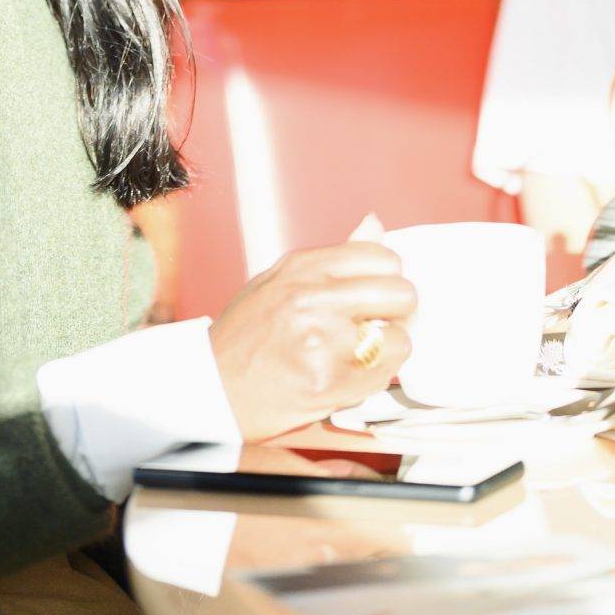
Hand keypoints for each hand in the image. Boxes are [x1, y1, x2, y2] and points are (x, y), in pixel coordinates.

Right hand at [209, 243, 415, 441]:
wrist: (214, 389)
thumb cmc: (244, 335)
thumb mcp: (279, 279)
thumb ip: (333, 256)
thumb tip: (376, 225)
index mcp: (303, 267)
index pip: (381, 256)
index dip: (386, 276)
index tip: (377, 292)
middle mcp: (314, 299)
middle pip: (400, 293)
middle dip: (397, 310)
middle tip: (378, 322)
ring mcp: (324, 342)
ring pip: (400, 338)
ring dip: (387, 347)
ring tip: (361, 352)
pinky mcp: (330, 383)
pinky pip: (384, 376)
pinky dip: (375, 377)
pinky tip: (350, 373)